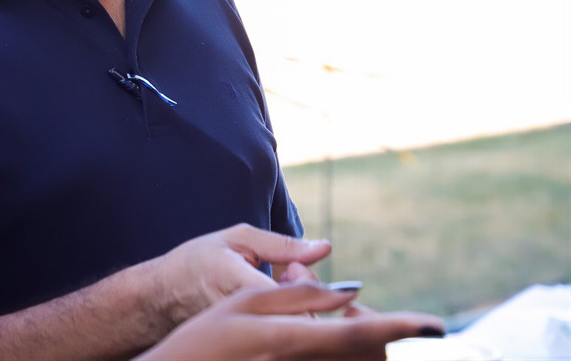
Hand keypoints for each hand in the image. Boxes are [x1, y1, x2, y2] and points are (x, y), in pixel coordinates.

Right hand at [138, 283, 445, 360]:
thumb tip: (344, 290)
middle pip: (365, 351)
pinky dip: (341, 350)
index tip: (436, 325)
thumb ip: (296, 293)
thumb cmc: (204, 338)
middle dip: (369, 325)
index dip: (404, 327)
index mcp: (291, 339)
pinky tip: (317, 336)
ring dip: (356, 338)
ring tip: (327, 315)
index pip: (362, 332)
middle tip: (342, 301)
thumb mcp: (243, 301)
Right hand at [141, 224, 332, 328]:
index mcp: (236, 280)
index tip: (300, 269)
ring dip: (295, 308)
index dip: (310, 288)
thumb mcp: (236, 239)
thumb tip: (324, 248)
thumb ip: (282, 245)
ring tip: (279, 287)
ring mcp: (241, 333)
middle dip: (307, 295)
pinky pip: (277, 336)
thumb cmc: (198, 260)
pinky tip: (271, 306)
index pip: (290, 298)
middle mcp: (239, 314)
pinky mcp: (244, 344)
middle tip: (292, 273)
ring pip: (288, 328)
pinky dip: (283, 319)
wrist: (162, 296)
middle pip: (296, 315)